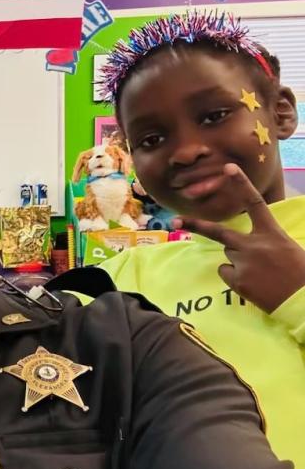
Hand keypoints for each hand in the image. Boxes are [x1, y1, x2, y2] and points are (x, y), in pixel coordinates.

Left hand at [174, 164, 304, 312]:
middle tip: (176, 221)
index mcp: (272, 233)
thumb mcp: (287, 248)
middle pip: (218, 232)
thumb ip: (266, 240)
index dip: (241, 184)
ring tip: (261, 274)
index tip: (228, 167)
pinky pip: (226, 273)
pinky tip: (254, 284)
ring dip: (239, 261)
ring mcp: (243, 262)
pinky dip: (236, 278)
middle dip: (196, 226)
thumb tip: (248, 244)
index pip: (255, 203)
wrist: (304, 301)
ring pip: (228, 255)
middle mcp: (254, 244)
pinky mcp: (237, 280)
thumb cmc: (301, 274)